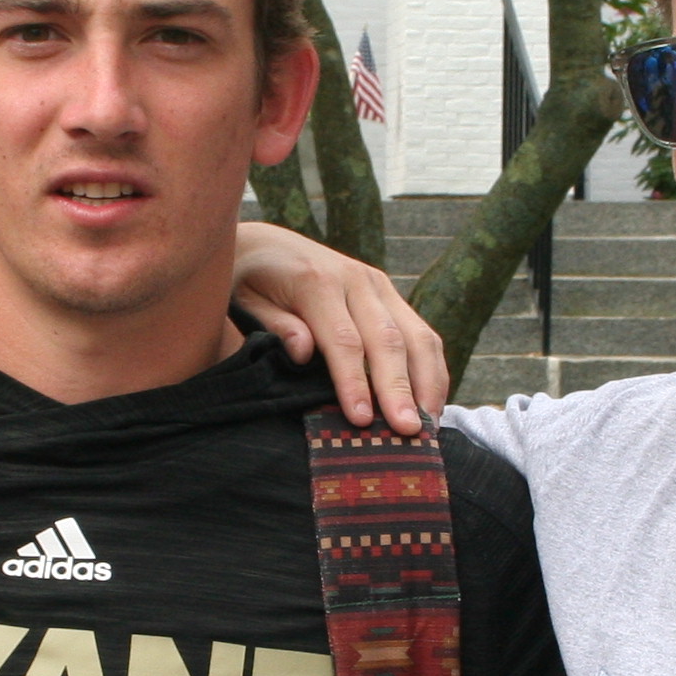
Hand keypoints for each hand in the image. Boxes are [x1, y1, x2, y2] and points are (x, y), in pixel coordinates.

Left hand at [232, 222, 448, 432]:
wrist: (264, 243)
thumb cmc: (246, 281)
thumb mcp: (243, 299)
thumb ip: (273, 324)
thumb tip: (303, 353)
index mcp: (316, 282)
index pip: (342, 340)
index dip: (354, 382)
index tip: (362, 419)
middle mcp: (355, 279)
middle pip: (386, 340)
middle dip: (398, 389)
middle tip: (407, 432)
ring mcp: (377, 285)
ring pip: (415, 335)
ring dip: (426, 383)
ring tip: (428, 426)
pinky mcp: (389, 294)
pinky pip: (422, 332)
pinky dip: (432, 369)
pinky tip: (431, 403)